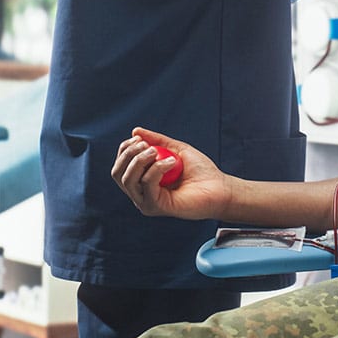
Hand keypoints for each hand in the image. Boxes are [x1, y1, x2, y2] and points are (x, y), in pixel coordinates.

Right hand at [111, 128, 230, 219]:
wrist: (220, 187)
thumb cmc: (201, 171)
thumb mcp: (176, 149)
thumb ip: (157, 140)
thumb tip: (135, 131)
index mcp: (142, 181)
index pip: (120, 166)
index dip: (124, 150)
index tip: (139, 138)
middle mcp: (140, 194)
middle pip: (118, 173)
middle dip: (128, 154)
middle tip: (147, 146)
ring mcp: (147, 202)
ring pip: (129, 179)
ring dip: (140, 160)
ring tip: (158, 152)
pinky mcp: (156, 207)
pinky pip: (147, 184)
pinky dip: (157, 168)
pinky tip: (172, 163)